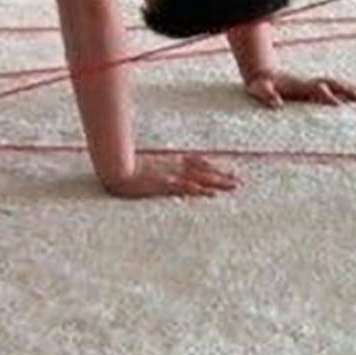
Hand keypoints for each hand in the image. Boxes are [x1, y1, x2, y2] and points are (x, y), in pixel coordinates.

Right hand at [103, 153, 239, 198]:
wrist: (115, 168)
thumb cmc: (126, 166)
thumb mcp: (143, 165)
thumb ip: (155, 166)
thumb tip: (161, 172)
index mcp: (170, 160)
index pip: (196, 161)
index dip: (212, 165)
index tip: (227, 169)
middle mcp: (174, 165)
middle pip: (203, 169)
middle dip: (221, 175)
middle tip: (239, 180)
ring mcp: (171, 174)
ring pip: (200, 178)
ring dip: (218, 182)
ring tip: (235, 186)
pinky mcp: (166, 184)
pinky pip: (187, 188)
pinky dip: (201, 190)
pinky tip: (212, 194)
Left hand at [244, 69, 355, 108]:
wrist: (262, 74)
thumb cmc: (261, 85)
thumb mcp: (260, 90)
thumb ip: (267, 96)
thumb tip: (277, 104)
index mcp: (299, 85)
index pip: (318, 90)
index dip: (328, 97)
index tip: (340, 107)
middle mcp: (309, 83)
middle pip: (332, 84)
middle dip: (347, 90)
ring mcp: (312, 84)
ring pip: (335, 84)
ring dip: (350, 89)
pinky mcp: (312, 87)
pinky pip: (333, 88)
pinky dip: (345, 91)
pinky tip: (355, 97)